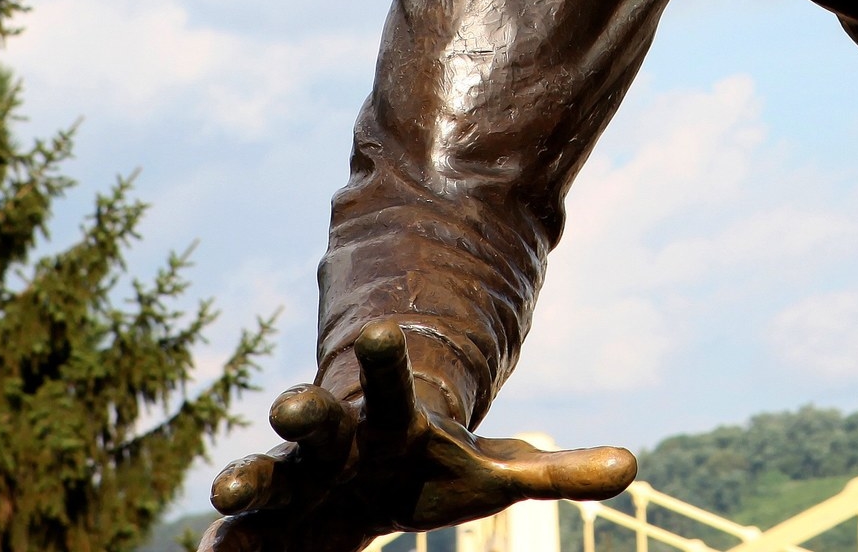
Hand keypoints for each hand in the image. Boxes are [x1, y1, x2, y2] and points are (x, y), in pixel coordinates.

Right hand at [201, 322, 635, 551]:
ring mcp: (294, 481)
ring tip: (224, 493)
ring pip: (266, 473)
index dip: (386, 358)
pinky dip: (223, 546)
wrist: (366, 475)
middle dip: (304, 410)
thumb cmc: (433, 469)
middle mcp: (336, 441)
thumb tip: (634, 467)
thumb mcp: (497, 475)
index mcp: (393, 421)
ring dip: (245, 478)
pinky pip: (238, 537)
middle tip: (290, 403)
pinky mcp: (265, 525)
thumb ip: (559, 472)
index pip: (393, 382)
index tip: (379, 328)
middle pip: (319, 419)